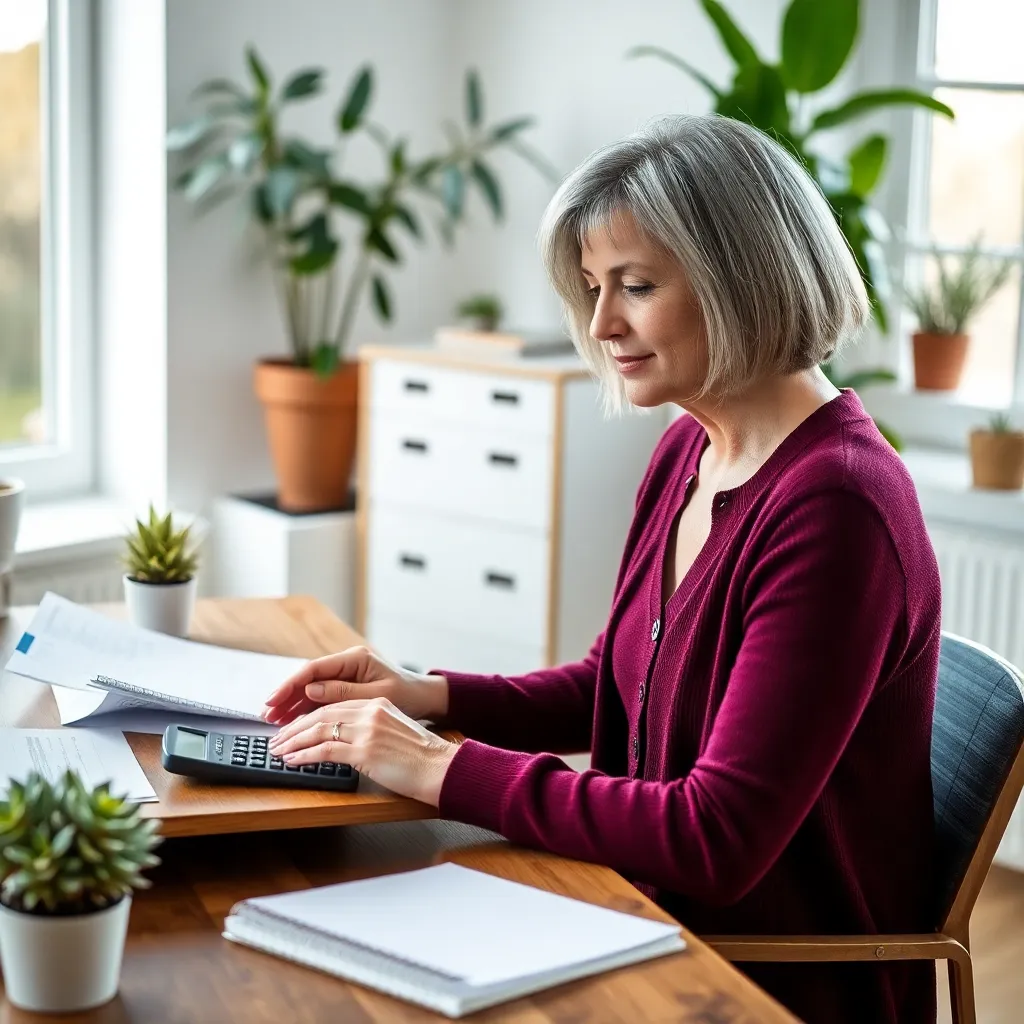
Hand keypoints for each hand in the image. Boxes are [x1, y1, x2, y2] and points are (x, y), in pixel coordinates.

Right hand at [262, 645, 447, 724]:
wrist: (424, 699)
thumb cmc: (407, 695)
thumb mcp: (377, 695)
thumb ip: (344, 693)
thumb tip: (311, 690)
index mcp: (354, 659)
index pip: (314, 670)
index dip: (290, 685)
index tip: (273, 700)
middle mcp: (347, 664)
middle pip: (308, 679)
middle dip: (286, 697)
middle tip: (267, 715)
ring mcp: (346, 676)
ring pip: (312, 690)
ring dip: (292, 705)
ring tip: (274, 721)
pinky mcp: (347, 688)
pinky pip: (321, 698)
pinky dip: (306, 710)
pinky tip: (292, 721)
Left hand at [267, 697, 459, 805]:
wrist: (440, 768)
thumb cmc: (422, 758)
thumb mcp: (396, 731)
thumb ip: (372, 728)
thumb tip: (347, 740)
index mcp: (378, 704)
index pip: (334, 706)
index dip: (309, 717)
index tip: (293, 727)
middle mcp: (370, 712)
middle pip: (321, 715)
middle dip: (295, 727)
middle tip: (277, 739)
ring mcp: (367, 730)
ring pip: (318, 730)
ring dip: (293, 741)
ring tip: (278, 750)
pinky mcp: (365, 750)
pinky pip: (324, 750)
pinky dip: (304, 755)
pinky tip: (293, 760)